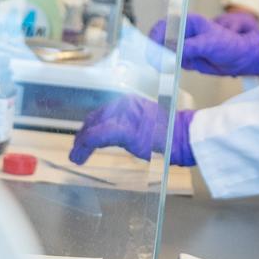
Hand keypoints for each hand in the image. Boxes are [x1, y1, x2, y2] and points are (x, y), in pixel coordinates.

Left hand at [70, 95, 195, 166]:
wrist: (182, 137)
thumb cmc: (170, 134)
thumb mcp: (146, 123)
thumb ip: (129, 125)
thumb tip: (114, 135)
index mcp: (129, 101)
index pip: (102, 112)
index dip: (90, 126)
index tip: (84, 139)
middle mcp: (122, 104)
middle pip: (94, 119)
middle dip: (83, 135)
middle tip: (77, 150)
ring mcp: (121, 116)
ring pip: (92, 128)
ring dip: (81, 144)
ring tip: (76, 156)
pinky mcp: (120, 129)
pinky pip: (95, 138)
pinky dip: (84, 148)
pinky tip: (79, 157)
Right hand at [149, 13, 258, 76]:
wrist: (240, 59)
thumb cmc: (228, 44)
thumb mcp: (207, 44)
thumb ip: (188, 47)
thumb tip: (170, 51)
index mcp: (187, 23)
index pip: (164, 26)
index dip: (156, 36)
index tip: (154, 49)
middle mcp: (182, 34)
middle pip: (160, 40)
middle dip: (157, 51)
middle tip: (159, 62)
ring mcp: (183, 47)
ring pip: (165, 54)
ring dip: (165, 61)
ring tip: (175, 66)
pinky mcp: (185, 58)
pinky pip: (173, 63)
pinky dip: (173, 67)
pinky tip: (182, 67)